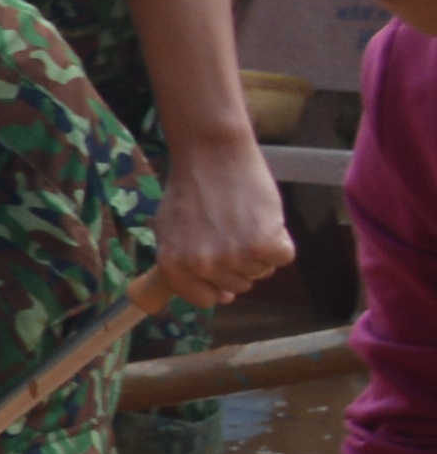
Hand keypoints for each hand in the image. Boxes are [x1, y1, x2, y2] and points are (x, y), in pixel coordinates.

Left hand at [160, 132, 292, 306]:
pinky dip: (281, 241)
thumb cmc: (191, 189)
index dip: (219, 287)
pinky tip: (265, 219)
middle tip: (233, 229)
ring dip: (260, 251)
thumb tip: (220, 297)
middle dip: (240, 263)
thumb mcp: (170, 230)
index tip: (225, 271)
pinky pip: (283, 257)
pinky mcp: (264, 243)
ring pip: (261, 272)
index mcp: (173, 266)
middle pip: (237, 285)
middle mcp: (202, 266)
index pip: (204, 299)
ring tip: (245, 220)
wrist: (212, 155)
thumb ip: (186, 266)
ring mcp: (233, 257)